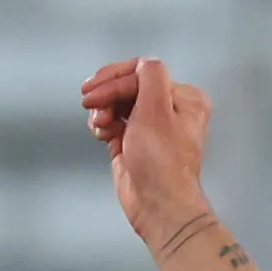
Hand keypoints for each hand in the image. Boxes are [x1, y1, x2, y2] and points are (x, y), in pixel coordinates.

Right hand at [80, 57, 213, 242]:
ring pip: (118, 104)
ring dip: (103, 110)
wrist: (158, 206)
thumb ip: (150, 77)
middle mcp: (169, 110)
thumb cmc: (162, 163)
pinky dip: (104, 125)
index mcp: (183, 98)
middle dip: (107, 94)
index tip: (94, 90)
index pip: (142, 74)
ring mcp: (150, 128)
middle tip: (89, 101)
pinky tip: (101, 134)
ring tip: (100, 125)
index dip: (115, 80)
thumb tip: (142, 63)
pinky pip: (113, 123)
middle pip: (129, 86)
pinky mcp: (133, 144)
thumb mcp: (157, 109)